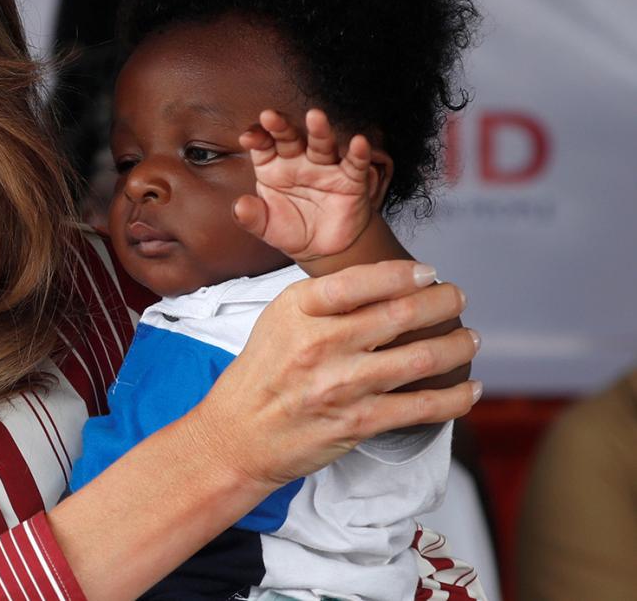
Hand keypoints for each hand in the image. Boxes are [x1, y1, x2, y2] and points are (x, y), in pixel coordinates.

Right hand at [189, 260, 480, 489]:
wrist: (238, 435)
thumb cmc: (262, 374)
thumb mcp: (279, 320)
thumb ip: (325, 301)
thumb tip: (386, 281)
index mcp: (298, 309)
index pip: (361, 279)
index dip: (405, 273)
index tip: (427, 272)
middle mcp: (320, 343)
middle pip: (400, 314)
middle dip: (442, 302)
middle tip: (456, 298)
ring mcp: (341, 385)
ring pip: (421, 358)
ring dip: (457, 346)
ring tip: (469, 339)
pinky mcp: (359, 422)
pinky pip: (422, 407)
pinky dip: (455, 398)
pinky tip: (469, 390)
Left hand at [234, 108, 374, 260]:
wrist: (325, 248)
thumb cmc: (291, 230)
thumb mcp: (266, 226)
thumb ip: (250, 216)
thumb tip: (239, 207)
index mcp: (273, 167)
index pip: (263, 146)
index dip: (256, 138)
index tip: (248, 138)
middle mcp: (298, 161)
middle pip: (289, 138)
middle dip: (281, 127)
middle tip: (271, 117)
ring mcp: (325, 167)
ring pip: (321, 144)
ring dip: (319, 131)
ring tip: (315, 117)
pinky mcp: (350, 179)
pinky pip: (355, 164)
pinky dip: (358, 153)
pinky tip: (359, 142)